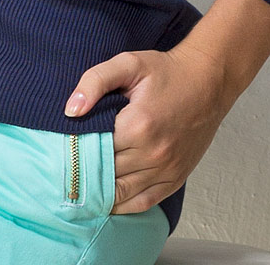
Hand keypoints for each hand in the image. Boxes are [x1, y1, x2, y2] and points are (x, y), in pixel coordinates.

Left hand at [62, 41, 236, 213]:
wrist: (207, 81)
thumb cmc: (166, 72)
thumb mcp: (128, 64)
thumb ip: (95, 81)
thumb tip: (71, 110)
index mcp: (138, 124)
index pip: (94, 149)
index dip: (76, 150)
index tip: (63, 150)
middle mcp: (153, 153)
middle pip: (106, 174)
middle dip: (85, 173)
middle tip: (65, 172)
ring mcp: (166, 170)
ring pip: (122, 194)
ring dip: (100, 193)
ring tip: (80, 190)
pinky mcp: (175, 179)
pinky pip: (143, 203)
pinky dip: (123, 205)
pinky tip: (107, 202)